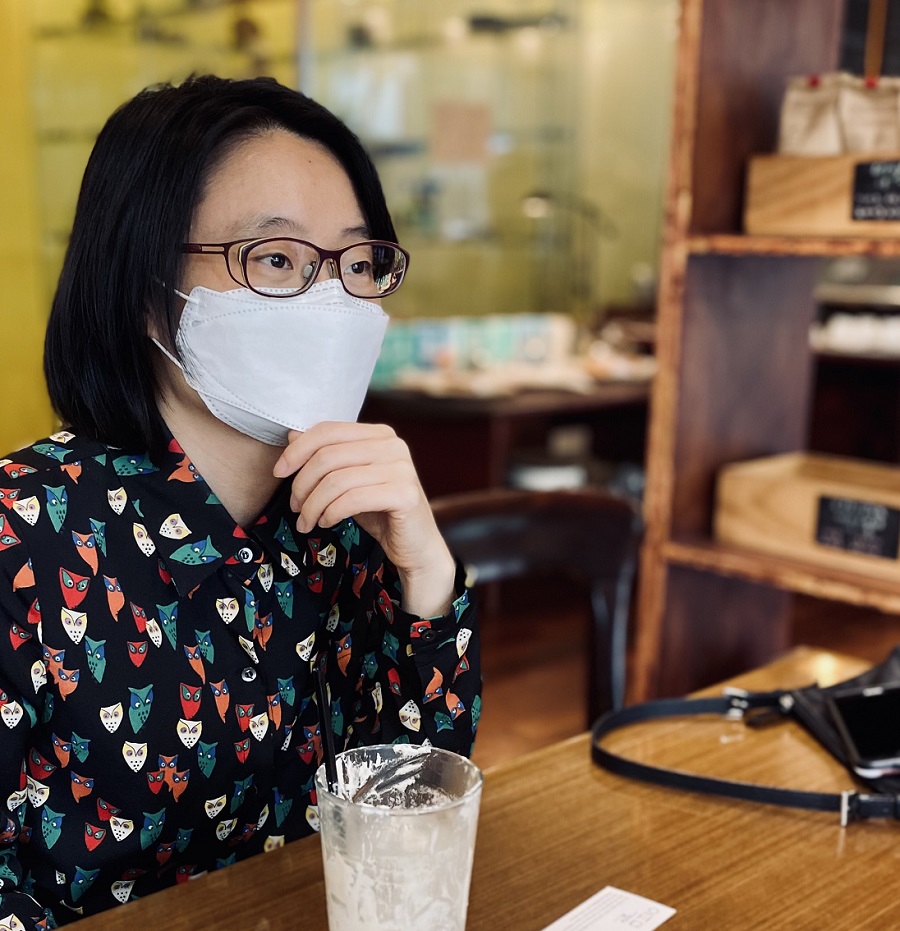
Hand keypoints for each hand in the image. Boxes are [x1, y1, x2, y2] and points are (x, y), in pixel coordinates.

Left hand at [273, 422, 455, 616]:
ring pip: (337, 480)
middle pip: (328, 456)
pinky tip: (326, 522)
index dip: (297, 450)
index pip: (327, 430)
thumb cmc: (378, 510)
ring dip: (312, 505)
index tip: (279, 472)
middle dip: (302, 484)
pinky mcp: (405, 494)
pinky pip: (352, 499)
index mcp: (379, 434)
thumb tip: (292, 435)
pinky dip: (331, 513)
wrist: (415, 545)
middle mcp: (394, 445)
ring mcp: (402, 468)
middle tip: (294, 507)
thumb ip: (325, 456)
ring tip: (306, 521)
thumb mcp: (347, 480)